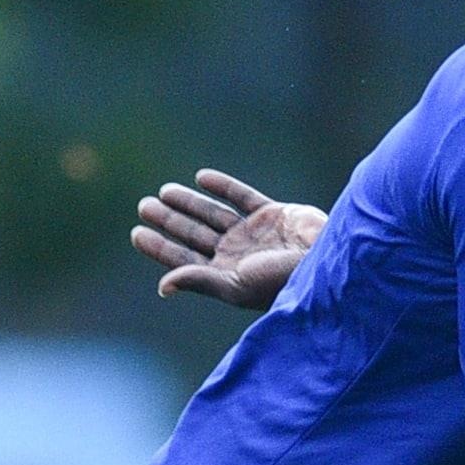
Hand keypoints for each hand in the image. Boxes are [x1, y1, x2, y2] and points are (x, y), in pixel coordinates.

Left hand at [132, 169, 325, 311]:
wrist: (327, 260)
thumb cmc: (280, 280)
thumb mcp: (235, 285)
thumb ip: (199, 280)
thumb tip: (162, 287)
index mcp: (225, 274)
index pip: (183, 259)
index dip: (160, 246)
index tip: (137, 232)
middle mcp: (237, 253)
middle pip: (194, 234)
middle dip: (169, 220)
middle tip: (144, 206)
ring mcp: (255, 233)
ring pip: (213, 214)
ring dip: (189, 203)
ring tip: (163, 191)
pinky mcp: (274, 214)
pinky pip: (242, 197)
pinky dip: (223, 187)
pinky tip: (201, 178)